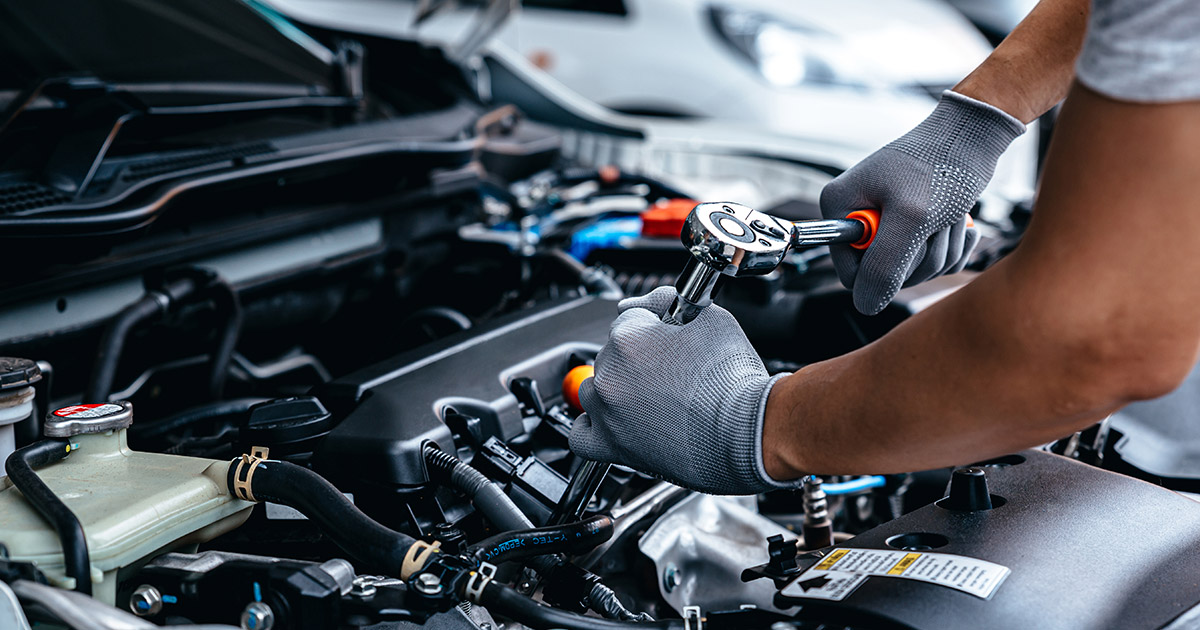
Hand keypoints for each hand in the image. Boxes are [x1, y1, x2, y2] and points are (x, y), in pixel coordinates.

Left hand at [569, 287, 798, 494]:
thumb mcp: (711, 319)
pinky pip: (581, 435)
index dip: (654, 325)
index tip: (670, 336)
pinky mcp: (612, 446)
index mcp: (628, 337)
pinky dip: (593, 426)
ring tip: (652, 397)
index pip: (630, 317)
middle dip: (638, 358)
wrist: (747, 433)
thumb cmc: (734, 380)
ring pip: (595, 389)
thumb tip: (652, 300)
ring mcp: (607, 412)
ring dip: (617, 389)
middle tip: (672, 371)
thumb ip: (671, 300)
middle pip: (612, 354)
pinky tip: (614, 421)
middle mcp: (610, 373)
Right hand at [821, 90, 1024, 314]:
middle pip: (883, 275)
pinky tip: (958, 223)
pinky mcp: (913, 227)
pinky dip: (951, 247)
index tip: (908, 240)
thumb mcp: (912, 218)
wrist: (974, 134)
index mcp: (841, 207)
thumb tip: (865, 305)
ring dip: (941, 249)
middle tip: (934, 222)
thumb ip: (883, 266)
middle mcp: (858, 215)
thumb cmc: (942, 163)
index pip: (850, 273)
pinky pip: (931, 261)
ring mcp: (886, 222)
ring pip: (912, 270)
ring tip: (948, 216)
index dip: (883, 270)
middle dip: (920, 256)